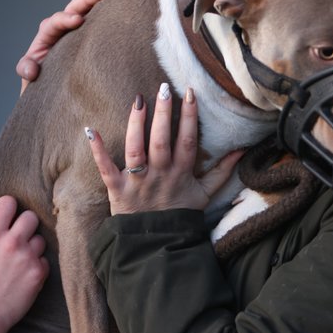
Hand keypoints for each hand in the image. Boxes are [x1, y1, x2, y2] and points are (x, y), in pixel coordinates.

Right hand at [0, 196, 48, 331]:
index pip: (8, 202)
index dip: (9, 208)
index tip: (9, 218)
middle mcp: (10, 242)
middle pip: (31, 217)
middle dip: (26, 226)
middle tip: (19, 239)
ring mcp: (27, 256)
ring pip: (40, 239)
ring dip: (33, 248)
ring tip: (20, 262)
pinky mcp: (39, 272)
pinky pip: (45, 259)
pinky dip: (37, 267)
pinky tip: (25, 276)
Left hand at [16, 0, 115, 91]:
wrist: (52, 92)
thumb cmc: (40, 83)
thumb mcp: (29, 78)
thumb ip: (26, 70)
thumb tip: (31, 70)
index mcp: (46, 36)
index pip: (54, 22)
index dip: (65, 18)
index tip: (78, 20)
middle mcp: (61, 29)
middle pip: (73, 8)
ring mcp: (76, 31)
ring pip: (86, 9)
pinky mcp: (88, 36)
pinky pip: (96, 20)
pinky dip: (106, 8)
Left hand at [86, 83, 242, 214]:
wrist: (156, 243)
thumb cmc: (179, 214)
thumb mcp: (204, 194)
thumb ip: (222, 172)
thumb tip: (241, 150)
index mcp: (181, 174)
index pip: (187, 141)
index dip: (190, 117)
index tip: (190, 93)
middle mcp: (159, 175)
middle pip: (161, 142)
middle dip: (164, 115)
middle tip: (165, 89)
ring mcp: (137, 182)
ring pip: (135, 150)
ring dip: (136, 125)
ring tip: (139, 101)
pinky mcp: (116, 190)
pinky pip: (105, 168)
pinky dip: (97, 150)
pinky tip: (90, 129)